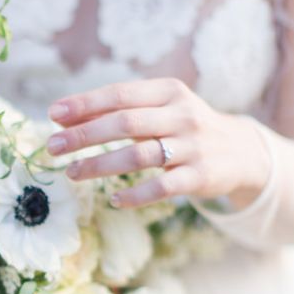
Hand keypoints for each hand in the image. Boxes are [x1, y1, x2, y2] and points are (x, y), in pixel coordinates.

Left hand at [46, 78, 270, 208]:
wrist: (240, 152)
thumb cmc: (184, 128)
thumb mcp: (159, 110)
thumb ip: (117, 111)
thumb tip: (62, 117)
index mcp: (168, 92)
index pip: (120, 95)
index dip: (85, 105)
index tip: (53, 115)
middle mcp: (181, 115)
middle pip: (125, 123)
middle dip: (85, 135)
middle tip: (53, 147)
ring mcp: (192, 146)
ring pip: (138, 155)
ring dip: (100, 165)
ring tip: (71, 173)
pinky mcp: (199, 176)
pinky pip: (162, 187)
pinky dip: (135, 195)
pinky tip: (114, 201)